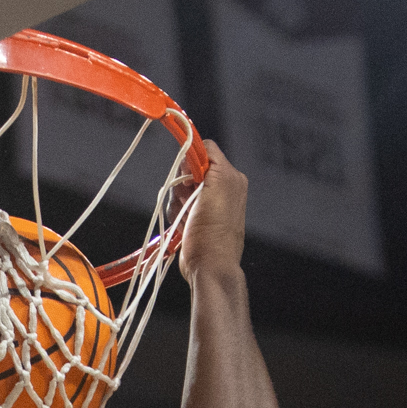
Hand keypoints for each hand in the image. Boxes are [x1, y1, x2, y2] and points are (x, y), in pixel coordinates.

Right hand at [178, 141, 247, 281]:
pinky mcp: (194, 217)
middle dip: (182, 184)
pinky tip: (182, 225)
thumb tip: (195, 142)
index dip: (192, 158)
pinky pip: (176, 205)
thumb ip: (210, 158)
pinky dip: (175, 213)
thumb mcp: (219, 183)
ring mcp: (206, 204)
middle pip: (188, 170)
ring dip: (177, 202)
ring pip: (179, 188)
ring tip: (185, 217)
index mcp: (231, 177)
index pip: (205, 150)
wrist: (208, 265)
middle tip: (187, 200)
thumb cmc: (215, 231)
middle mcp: (221, 188)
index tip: (187, 174)